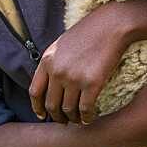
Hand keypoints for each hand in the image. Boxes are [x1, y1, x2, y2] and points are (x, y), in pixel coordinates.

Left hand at [29, 5, 129, 124]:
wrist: (111, 25)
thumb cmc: (88, 32)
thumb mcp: (62, 45)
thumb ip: (53, 63)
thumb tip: (49, 84)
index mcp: (47, 61)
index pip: (35, 92)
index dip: (37, 107)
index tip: (42, 115)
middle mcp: (57, 71)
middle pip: (51, 104)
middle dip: (57, 116)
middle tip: (63, 121)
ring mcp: (74, 78)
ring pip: (68, 110)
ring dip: (72, 119)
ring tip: (77, 120)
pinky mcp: (92, 83)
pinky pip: (85, 108)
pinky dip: (86, 117)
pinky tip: (89, 118)